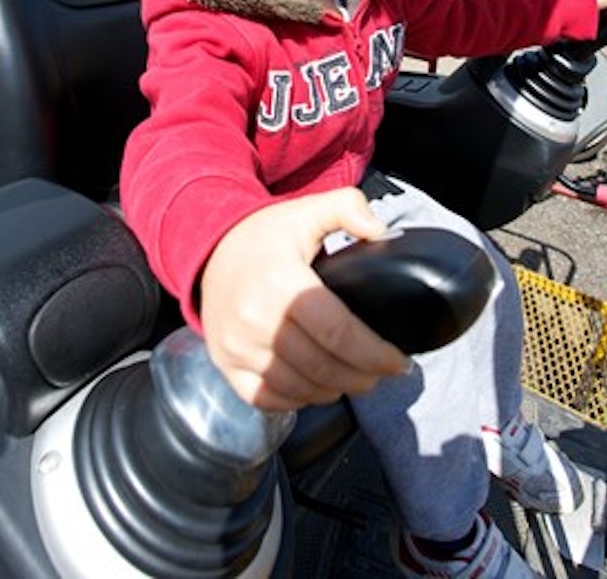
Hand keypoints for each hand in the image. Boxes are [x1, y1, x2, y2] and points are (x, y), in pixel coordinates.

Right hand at [199, 188, 409, 411]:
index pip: (338, 333)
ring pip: (298, 389)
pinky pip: (265, 398)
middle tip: (382, 372)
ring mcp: (236, 347)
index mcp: (281, 283)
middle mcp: (255, 321)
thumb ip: (348, 207)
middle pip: (323, 368)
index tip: (398, 361)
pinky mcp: (224, 364)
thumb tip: (380, 231)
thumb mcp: (306, 211)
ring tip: (356, 380)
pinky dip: (296, 400)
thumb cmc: (263, 236)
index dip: (375, 354)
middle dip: (363, 377)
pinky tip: (316, 388)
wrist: (208, 250)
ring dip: (335, 391)